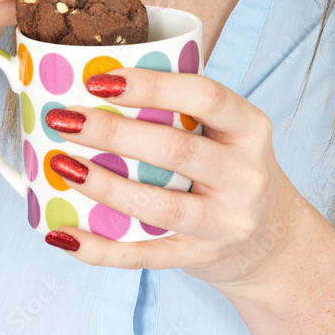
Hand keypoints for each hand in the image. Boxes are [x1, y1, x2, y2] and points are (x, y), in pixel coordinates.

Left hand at [42, 67, 308, 290]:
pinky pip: (145, 255)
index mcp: (250, 128)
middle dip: (113, 132)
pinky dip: (101, 248)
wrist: (272, 242)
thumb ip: (182, 107)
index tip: (99, 79)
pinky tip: (63, 234)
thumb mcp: (228, 130)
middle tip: (64, 118)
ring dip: (104, 186)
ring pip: (159, 206)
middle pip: (176, 150)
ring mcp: (226, 222)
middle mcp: (245, 176)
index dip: (151, 86)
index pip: (205, 97)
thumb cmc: (229, 166)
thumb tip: (95, 77)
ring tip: (61, 165)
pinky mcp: (201, 257)